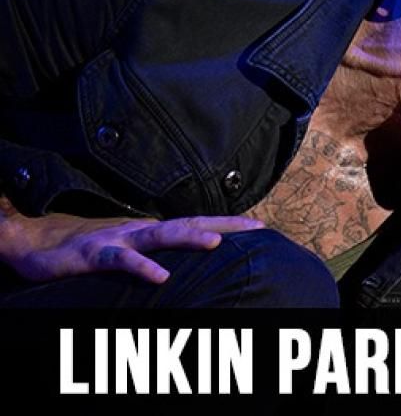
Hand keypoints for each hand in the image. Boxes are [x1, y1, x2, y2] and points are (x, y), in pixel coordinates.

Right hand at [0, 204, 263, 283]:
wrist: (38, 241)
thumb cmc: (89, 248)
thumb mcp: (130, 250)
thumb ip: (159, 251)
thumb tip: (191, 259)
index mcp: (152, 230)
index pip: (198, 222)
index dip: (230, 223)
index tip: (263, 226)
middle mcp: (141, 229)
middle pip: (189, 223)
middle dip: (224, 225)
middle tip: (255, 229)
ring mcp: (118, 239)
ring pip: (159, 236)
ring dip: (188, 238)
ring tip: (216, 243)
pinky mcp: (93, 254)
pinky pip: (121, 261)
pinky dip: (141, 268)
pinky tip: (161, 278)